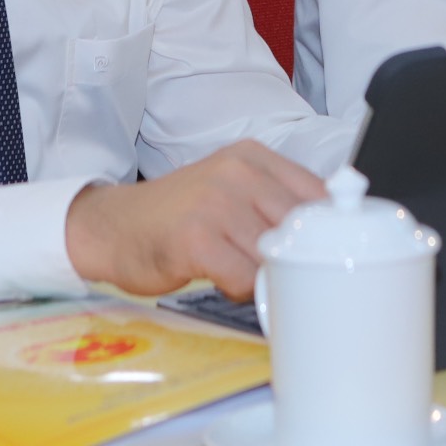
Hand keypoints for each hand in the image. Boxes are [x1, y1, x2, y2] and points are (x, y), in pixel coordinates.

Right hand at [63, 141, 324, 298]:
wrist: (113, 226)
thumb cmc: (179, 215)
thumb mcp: (231, 188)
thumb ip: (275, 200)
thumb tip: (332, 230)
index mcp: (253, 157)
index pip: (317, 193)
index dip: (327, 230)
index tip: (325, 252)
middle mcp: (237, 172)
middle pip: (300, 226)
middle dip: (297, 257)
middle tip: (283, 272)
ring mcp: (215, 203)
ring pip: (274, 254)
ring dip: (266, 276)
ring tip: (242, 272)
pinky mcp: (196, 238)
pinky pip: (243, 277)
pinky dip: (241, 290)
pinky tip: (224, 280)